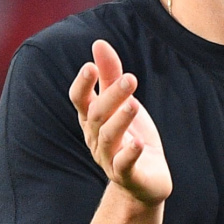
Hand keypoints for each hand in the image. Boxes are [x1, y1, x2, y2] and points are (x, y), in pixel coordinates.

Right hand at [69, 39, 172, 205]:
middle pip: (98, 115)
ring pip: (108, 138)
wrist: (144, 180)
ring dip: (120, 120)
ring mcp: (109, 158)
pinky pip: (123, 165)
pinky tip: (138, 144)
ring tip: (133, 104)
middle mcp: (95, 138)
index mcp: (92, 119)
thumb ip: (110, 74)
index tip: (90, 66)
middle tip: (131, 78)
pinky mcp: (128, 175)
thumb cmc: (130, 134)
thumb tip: (98, 43)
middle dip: (112, 96)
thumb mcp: (121, 102)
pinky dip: (129, 154)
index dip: (83, 84)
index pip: (79, 100)